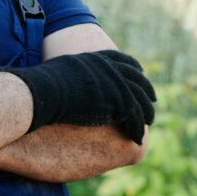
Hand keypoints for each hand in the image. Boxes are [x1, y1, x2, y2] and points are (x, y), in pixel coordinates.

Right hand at [9, 49, 155, 143]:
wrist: (44, 92)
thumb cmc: (45, 83)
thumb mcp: (64, 68)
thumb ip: (76, 70)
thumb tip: (70, 76)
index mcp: (98, 58)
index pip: (123, 60)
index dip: (134, 69)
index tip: (140, 74)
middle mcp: (110, 68)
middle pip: (136, 79)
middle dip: (146, 90)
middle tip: (152, 100)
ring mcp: (115, 84)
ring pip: (139, 99)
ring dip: (146, 112)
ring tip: (148, 122)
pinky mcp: (117, 102)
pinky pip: (134, 117)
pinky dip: (137, 128)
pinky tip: (137, 137)